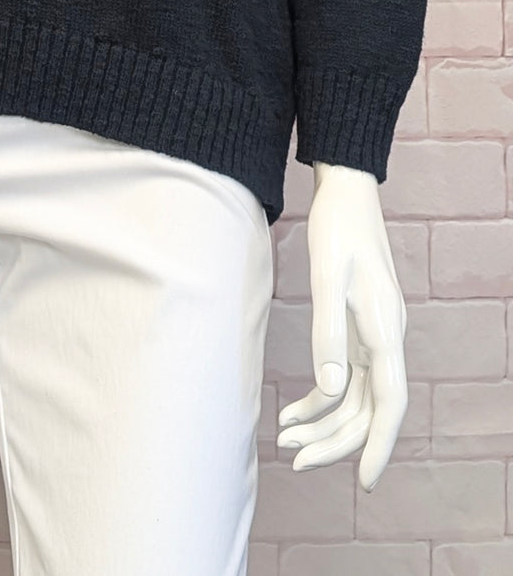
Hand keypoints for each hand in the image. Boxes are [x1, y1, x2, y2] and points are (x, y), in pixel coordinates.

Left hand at [276, 162, 407, 491]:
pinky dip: (320, 398)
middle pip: (368, 409)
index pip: (390, 403)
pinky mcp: (361, 330)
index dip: (378, 445)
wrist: (346, 192)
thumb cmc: (337, 229)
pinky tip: (292, 410)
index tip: (364, 482)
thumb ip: (329, 333)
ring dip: (322, 423)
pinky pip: (346, 378)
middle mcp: (387, 340)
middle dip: (334, 441)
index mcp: (386, 330)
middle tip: (293, 460)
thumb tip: (328, 390)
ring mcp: (375, 337)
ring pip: (355, 398)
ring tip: (284, 438)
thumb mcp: (328, 278)